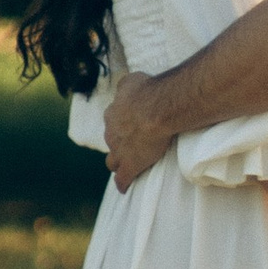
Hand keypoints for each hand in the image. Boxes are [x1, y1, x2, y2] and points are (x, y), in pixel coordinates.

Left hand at [102, 70, 176, 192]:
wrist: (156, 109)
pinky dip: (122, 183)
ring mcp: (119, 151)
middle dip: (119, 144)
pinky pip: (122, 179)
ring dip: (118, 163)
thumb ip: (126, 85)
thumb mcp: (132, 80)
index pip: (112, 122)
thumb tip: (126, 86)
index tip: (130, 126)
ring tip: (126, 166)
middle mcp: (111, 133)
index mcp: (112, 114)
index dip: (121, 125)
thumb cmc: (148, 91)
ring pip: (112, 161)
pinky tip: (124, 187)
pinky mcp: (129, 166)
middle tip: (132, 144)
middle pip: (111, 142)